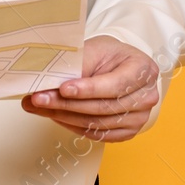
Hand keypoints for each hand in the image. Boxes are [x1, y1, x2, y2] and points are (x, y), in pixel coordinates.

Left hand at [21, 36, 157, 142]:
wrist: (119, 66)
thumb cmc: (110, 56)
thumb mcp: (96, 49)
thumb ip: (78, 65)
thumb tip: (48, 80)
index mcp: (144, 70)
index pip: (115, 85)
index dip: (88, 89)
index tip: (63, 88)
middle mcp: (146, 97)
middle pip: (103, 108)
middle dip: (67, 104)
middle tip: (39, 98)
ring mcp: (139, 118)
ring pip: (97, 124)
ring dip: (64, 116)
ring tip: (40, 107)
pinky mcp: (126, 132)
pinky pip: (96, 135)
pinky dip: (72, 126)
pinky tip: (56, 116)